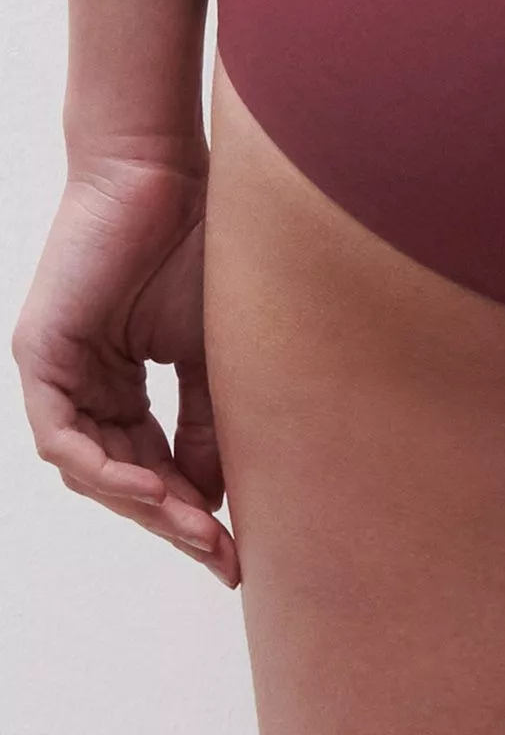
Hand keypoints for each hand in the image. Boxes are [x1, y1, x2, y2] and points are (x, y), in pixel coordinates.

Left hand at [11, 148, 239, 587]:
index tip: (236, 550)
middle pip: (120, 479)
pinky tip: (154, 491)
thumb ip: (207, 423)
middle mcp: (83, 387)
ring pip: (89, 469)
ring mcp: (58, 374)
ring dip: (143, 506)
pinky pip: (61, 438)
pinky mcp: (40, 357)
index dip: (191, 512)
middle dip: (171, 523)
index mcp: (121, 386)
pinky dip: (105, 469)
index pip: (152, 467)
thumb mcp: (212, 355)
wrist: (166, 177)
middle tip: (220, 557)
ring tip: (197, 529)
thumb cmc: (197, 249)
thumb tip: (215, 498)